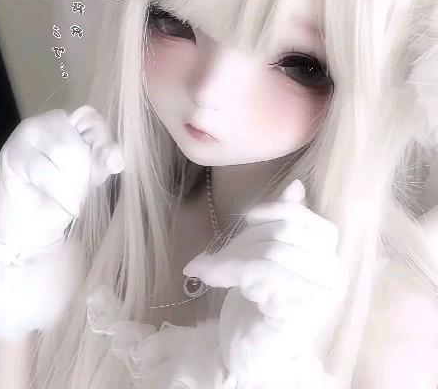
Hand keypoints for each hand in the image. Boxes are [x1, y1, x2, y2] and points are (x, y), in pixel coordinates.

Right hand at [0, 105, 123, 251]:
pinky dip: (57, 191)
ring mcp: (25, 134)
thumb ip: (104, 161)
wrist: (30, 227)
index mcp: (71, 121)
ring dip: (72, 185)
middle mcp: (47, 121)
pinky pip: (44, 170)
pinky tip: (58, 202)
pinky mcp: (11, 154)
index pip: (93, 121)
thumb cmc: (63, 196)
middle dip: (84, 174)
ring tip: (67, 198)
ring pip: (64, 152)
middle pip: (78, 142)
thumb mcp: (92, 176)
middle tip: (78, 192)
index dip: (102, 146)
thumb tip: (116, 159)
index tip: (103, 170)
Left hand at [183, 180, 347, 385]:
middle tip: (217, 254)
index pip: (305, 219)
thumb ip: (286, 223)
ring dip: (230, 256)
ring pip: (270, 250)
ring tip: (208, 267)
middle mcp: (334, 274)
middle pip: (284, 232)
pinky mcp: (298, 310)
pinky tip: (206, 275)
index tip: (247, 215)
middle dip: (244, 238)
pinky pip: (258, 273)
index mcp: (330, 256)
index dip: (275, 210)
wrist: (255, 354)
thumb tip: (296, 185)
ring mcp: (320, 294)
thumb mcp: (271, 257)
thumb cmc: (263, 303)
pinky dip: (225, 270)